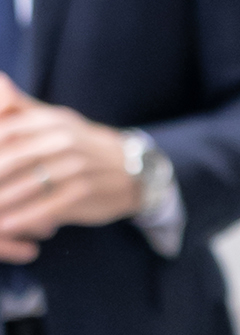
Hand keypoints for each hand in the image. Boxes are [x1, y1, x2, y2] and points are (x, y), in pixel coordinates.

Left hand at [0, 79, 140, 260]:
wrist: (132, 169)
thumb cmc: (81, 146)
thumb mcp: (54, 120)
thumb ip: (20, 107)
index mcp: (50, 122)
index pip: (6, 132)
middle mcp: (63, 141)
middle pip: (11, 160)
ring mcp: (76, 168)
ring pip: (26, 187)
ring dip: (1, 202)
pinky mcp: (84, 193)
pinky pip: (47, 208)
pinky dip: (24, 219)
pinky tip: (6, 226)